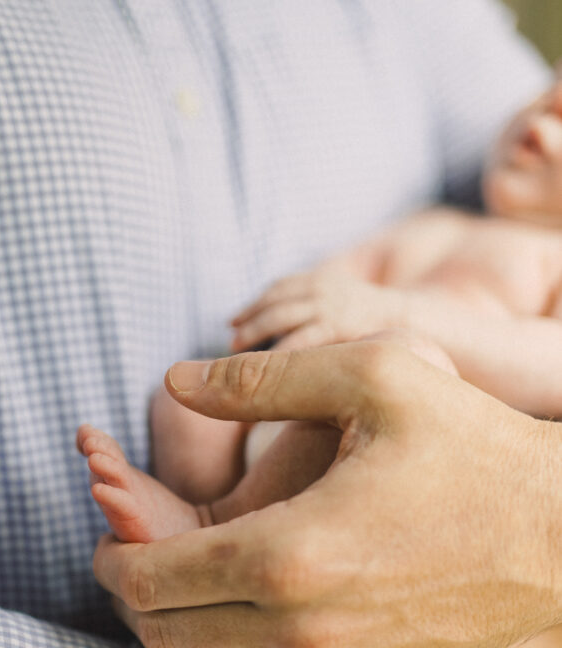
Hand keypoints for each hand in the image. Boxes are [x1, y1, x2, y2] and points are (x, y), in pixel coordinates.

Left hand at [93, 336, 561, 647]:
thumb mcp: (373, 378)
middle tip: (135, 558)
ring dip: (183, 633)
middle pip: (165, 634)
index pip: (148, 578)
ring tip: (190, 587)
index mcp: (286, 552)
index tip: (110, 531)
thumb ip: (259, 380)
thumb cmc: (473, 449)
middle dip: (132, 596)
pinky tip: (250, 616)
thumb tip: (175, 377)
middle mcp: (299, 629)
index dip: (112, 557)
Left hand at [230, 265, 401, 352]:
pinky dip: (279, 349)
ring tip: (237, 349)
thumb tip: (291, 334)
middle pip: (275, 301)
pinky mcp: (339, 326)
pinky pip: (302, 338)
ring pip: (281, 316)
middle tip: (231, 340)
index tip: (233, 319)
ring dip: (254, 330)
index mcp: (324, 280)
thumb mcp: (346, 305)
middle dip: (249, 318)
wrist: (418, 320)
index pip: (280, 288)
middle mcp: (324, 288)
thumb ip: (319, 311)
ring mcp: (331, 306)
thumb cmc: (378, 322)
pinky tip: (265, 364)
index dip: (254, 304)